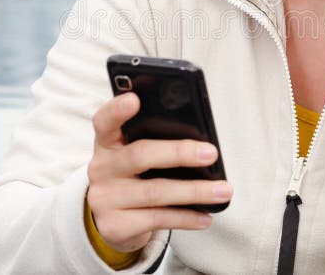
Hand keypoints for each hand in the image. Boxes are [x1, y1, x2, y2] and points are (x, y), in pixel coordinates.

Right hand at [86, 92, 232, 251]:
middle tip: (211, 153)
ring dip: (194, 191)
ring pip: (155, 192)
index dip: (117, 110)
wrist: (114, 222)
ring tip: (223, 190)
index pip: (105, 120)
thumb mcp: (135, 157)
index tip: (135, 99)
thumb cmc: (135, 178)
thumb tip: (201, 141)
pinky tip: (205, 216)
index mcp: (107, 142)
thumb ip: (154, 142)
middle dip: (179, 153)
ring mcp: (105, 199)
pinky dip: (186, 218)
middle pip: (140, 155)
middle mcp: (101, 168)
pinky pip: (157, 219)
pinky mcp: (115, 226)